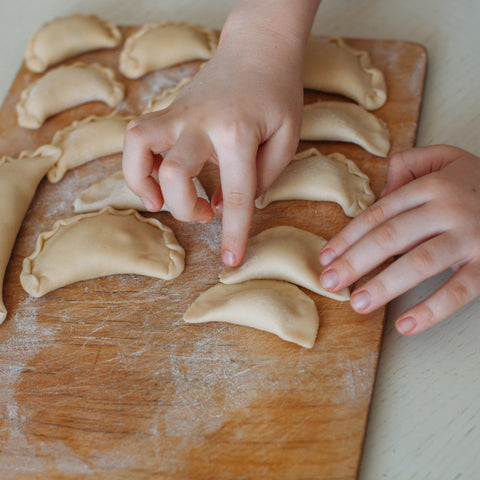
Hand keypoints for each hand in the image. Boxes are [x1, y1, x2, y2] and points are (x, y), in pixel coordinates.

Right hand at [122, 0, 319, 265]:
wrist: (258, 48)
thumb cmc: (277, 94)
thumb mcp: (287, 138)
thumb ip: (261, 178)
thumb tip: (222, 207)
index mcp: (238, 134)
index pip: (235, 195)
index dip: (234, 234)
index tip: (232, 262)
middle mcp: (201, 124)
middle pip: (175, 175)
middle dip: (186, 209)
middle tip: (205, 213)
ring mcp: (178, 114)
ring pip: (138, 148)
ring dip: (142, 184)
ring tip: (162, 200)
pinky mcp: (167, 110)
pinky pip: (137, 138)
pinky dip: (138, 165)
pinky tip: (158, 177)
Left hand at [319, 145, 479, 334]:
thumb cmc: (479, 182)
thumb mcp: (446, 159)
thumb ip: (409, 165)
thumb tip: (381, 189)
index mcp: (430, 186)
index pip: (377, 215)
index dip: (347, 238)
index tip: (326, 258)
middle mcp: (448, 208)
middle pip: (390, 237)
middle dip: (354, 262)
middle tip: (330, 283)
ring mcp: (470, 236)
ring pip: (419, 263)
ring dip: (384, 285)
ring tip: (357, 304)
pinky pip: (459, 290)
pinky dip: (432, 309)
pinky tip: (405, 325)